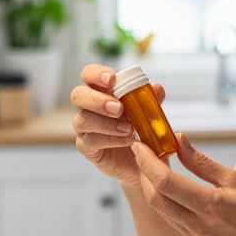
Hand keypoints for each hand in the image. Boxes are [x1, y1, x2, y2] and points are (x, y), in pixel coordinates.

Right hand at [70, 64, 164, 185]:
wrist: (144, 162)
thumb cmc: (142, 131)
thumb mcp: (151, 115)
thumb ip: (151, 101)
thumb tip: (156, 88)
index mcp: (101, 91)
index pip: (89, 74)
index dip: (96, 73)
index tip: (112, 79)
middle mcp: (88, 107)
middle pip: (78, 95)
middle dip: (97, 100)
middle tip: (119, 108)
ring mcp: (84, 127)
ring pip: (82, 119)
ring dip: (106, 123)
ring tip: (129, 129)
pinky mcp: (86, 146)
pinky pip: (90, 140)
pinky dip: (109, 139)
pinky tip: (126, 140)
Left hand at [130, 133, 235, 235]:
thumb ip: (203, 163)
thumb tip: (180, 140)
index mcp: (210, 206)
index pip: (165, 182)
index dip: (147, 162)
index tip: (139, 144)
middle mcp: (199, 226)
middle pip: (155, 198)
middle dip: (144, 173)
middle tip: (141, 151)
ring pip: (161, 210)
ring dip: (151, 187)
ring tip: (152, 164)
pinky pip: (172, 219)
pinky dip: (164, 200)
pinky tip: (167, 185)